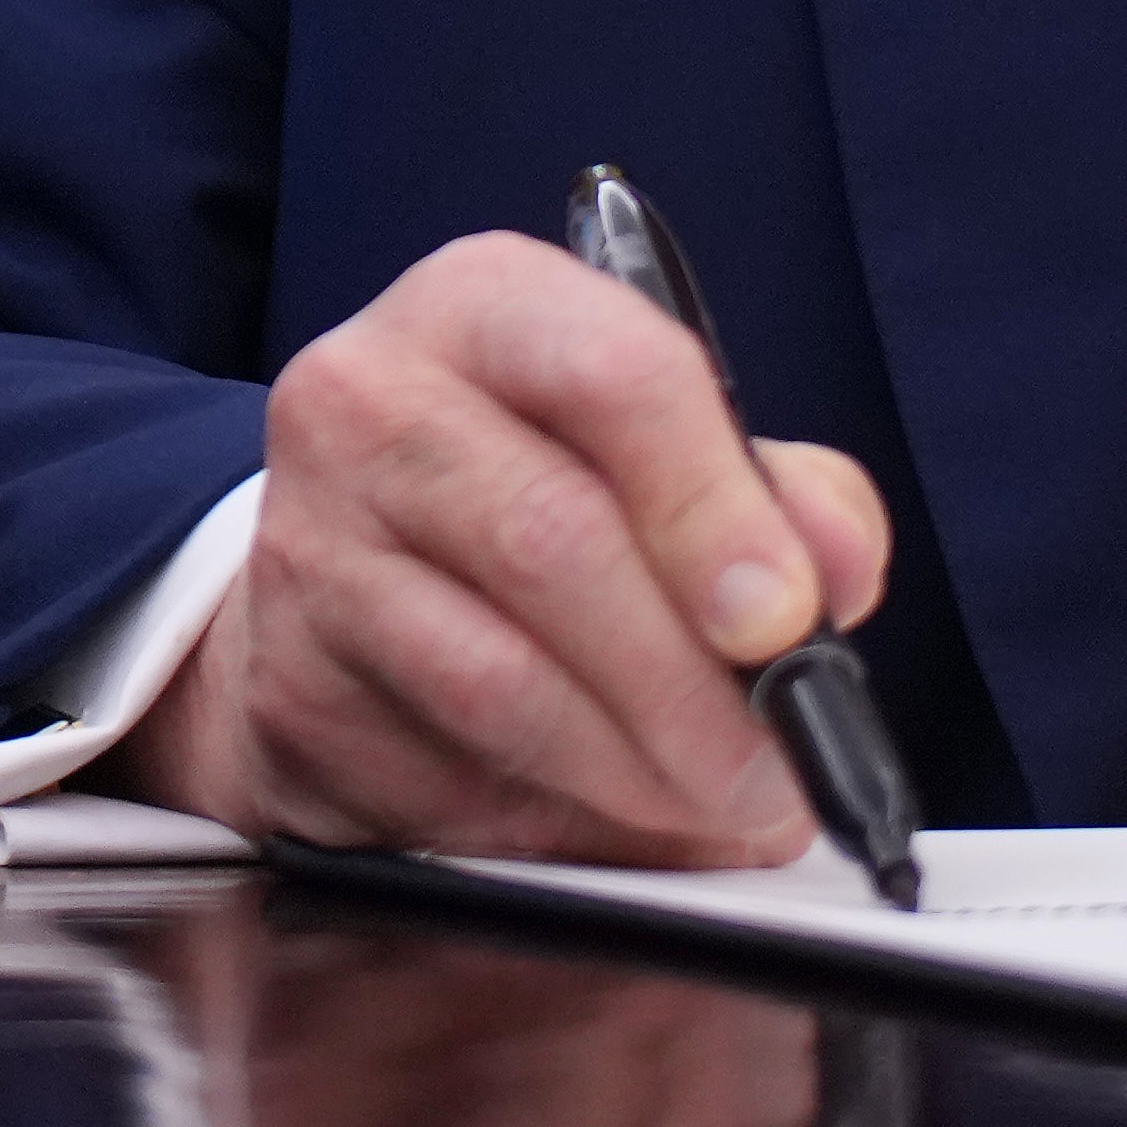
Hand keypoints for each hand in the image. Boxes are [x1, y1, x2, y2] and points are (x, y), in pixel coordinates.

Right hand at [122, 229, 893, 860]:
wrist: (352, 569)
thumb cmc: (541, 492)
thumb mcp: (671, 452)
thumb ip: (780, 496)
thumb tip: (834, 572)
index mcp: (486, 305)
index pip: (614, 373)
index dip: (716, 506)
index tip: (790, 620)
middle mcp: (371, 396)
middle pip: (554, 539)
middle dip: (693, 681)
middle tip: (780, 769)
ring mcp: (311, 542)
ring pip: (498, 678)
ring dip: (637, 771)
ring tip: (719, 808)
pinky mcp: (291, 683)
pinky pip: (442, 774)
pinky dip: (551, 821)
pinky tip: (605, 818)